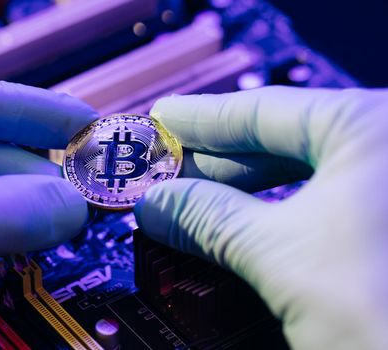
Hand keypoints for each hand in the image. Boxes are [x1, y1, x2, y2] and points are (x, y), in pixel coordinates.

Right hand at [135, 87, 387, 348]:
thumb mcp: (287, 262)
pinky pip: (316, 212)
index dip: (202, 118)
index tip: (161, 119)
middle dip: (213, 162)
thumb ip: (213, 221)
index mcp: (376, 129)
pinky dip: (269, 220)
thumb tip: (158, 204)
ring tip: (186, 200)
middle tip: (161, 169)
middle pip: (281, 142)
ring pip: (299, 180)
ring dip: (237, 194)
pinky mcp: (385, 234)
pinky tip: (236, 230)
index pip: (266, 109)